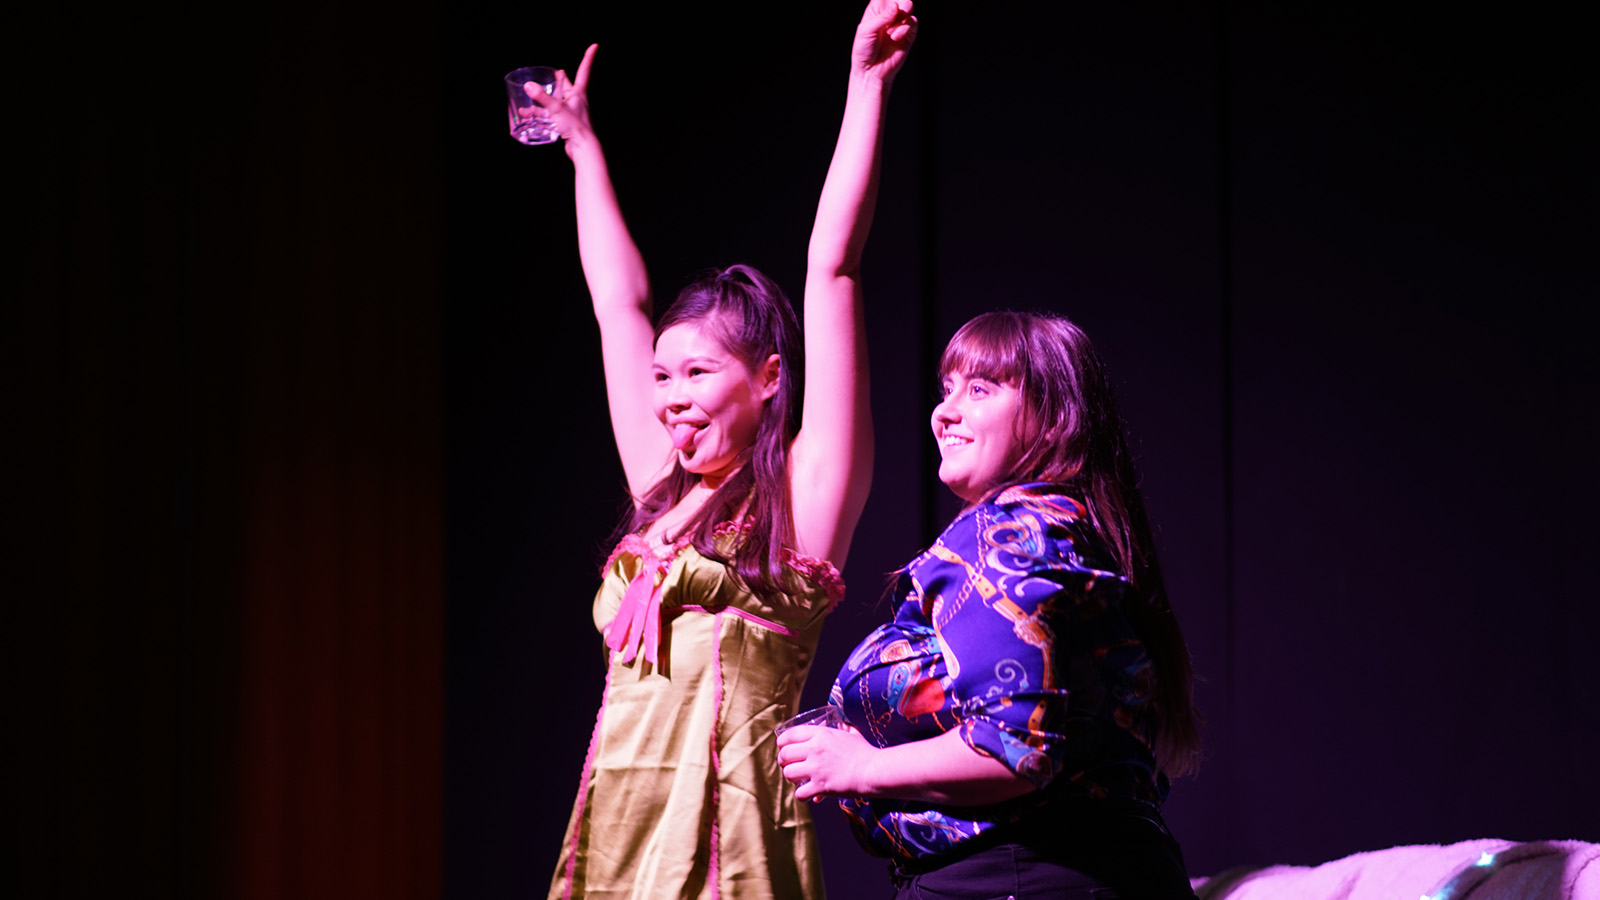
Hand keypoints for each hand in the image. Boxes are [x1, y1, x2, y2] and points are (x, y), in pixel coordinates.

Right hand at [525, 44, 598, 158]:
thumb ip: (542, 97)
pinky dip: (541, 113)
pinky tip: (528, 114)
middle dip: (559, 80)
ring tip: (533, 94)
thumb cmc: (576, 127)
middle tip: (554, 73)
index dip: (588, 57)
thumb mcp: (557, 109)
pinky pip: (551, 114)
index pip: (584, 70)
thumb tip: (528, 86)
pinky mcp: (566, 123)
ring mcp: (571, 112)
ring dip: (545, 98)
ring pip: (557, 101)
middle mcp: (576, 101)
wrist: (583, 148)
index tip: (594, 46)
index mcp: (579, 93)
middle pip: (566, 85)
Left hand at [775, 722, 877, 802]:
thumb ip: (842, 729)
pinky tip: (807, 794)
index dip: (782, 742)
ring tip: (798, 779)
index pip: (789, 735)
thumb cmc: (865, 752)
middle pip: (784, 755)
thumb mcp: (850, 733)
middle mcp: (814, 750)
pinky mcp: (821, 786)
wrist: (874, 770)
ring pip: (788, 773)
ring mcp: (816, 769)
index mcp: (820, 734)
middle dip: (782, 760)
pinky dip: (802, 795)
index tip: (782, 747)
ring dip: (791, 777)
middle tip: (787, 764)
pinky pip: (800, 793)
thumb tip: (845, 723)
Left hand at [852, 0, 917, 84]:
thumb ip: (881, 17)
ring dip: (901, 18)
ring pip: (909, 8)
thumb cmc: (864, 51)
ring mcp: (899, 24)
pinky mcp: (907, 35)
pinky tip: (895, 37)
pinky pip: (913, 23)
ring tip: (890, 32)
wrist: (871, 71)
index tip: (892, 4)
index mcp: (876, 10)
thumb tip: (895, 6)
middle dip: (902, 2)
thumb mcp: (867, 31)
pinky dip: (905, 29)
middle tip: (897, 12)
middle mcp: (888, 15)